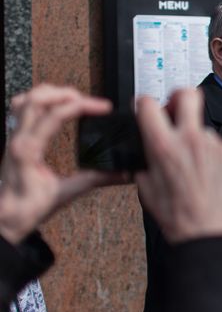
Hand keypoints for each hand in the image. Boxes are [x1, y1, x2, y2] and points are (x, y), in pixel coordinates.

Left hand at [0, 84, 115, 243]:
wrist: (7, 218)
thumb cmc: (27, 208)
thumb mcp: (65, 194)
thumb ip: (94, 180)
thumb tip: (120, 173)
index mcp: (29, 149)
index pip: (55, 114)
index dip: (82, 106)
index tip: (103, 108)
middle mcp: (18, 138)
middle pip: (37, 97)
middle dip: (67, 93)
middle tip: (89, 101)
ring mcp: (14, 136)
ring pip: (26, 98)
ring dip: (51, 94)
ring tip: (73, 100)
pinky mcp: (15, 139)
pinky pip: (20, 108)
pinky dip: (38, 101)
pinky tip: (53, 108)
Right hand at [135, 89, 221, 243]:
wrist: (210, 234)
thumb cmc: (180, 218)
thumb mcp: (147, 189)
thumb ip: (146, 161)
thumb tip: (147, 148)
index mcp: (163, 146)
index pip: (149, 104)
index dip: (145, 105)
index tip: (147, 111)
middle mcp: (190, 140)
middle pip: (187, 94)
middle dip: (178, 97)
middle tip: (175, 111)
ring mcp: (213, 145)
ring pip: (202, 126)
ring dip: (195, 137)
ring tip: (192, 164)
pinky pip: (217, 144)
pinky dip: (210, 153)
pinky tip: (207, 172)